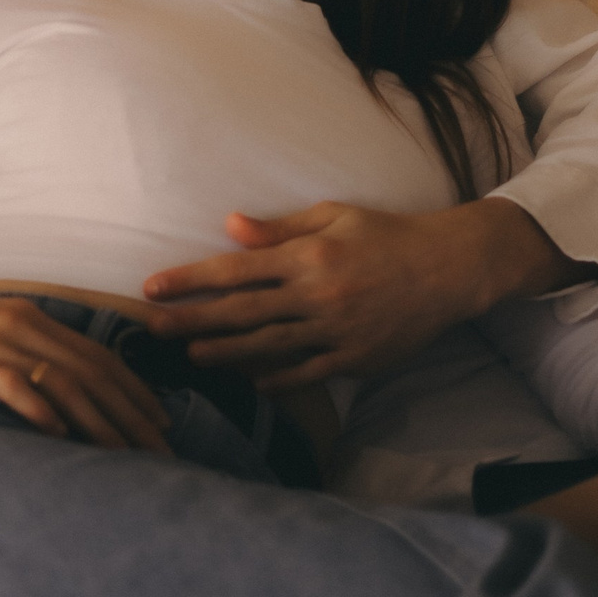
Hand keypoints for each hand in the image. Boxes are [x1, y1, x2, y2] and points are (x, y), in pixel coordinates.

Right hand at [0, 275, 168, 451]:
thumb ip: (7, 361)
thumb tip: (47, 400)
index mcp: (19, 315)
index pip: (95, 354)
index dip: (134, 391)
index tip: (161, 428)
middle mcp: (11, 321)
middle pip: (91, 368)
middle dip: (133, 412)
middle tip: (164, 453)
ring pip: (62, 378)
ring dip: (102, 420)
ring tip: (130, 457)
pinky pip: (11, 384)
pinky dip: (43, 410)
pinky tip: (63, 438)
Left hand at [137, 198, 575, 386]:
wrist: (447, 270)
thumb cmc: (385, 234)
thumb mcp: (332, 215)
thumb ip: (279, 228)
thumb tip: (229, 226)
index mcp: (307, 256)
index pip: (234, 270)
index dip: (189, 280)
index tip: (153, 287)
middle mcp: (316, 296)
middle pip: (241, 313)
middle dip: (191, 320)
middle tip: (150, 328)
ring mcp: (336, 332)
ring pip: (267, 347)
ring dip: (224, 352)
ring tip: (190, 354)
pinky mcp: (356, 359)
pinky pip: (307, 372)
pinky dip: (277, 378)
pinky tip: (251, 381)